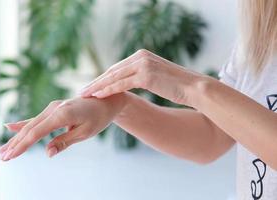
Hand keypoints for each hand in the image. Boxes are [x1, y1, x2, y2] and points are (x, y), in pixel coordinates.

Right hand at [0, 94, 125, 160]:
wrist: (105, 100)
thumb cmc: (98, 118)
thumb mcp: (85, 132)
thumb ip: (64, 142)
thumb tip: (47, 153)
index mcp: (62, 114)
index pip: (36, 133)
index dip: (22, 146)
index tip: (9, 157)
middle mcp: (53, 109)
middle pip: (29, 129)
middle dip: (15, 144)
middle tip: (1, 157)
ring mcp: (52, 107)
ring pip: (30, 125)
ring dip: (16, 138)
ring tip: (2, 150)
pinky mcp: (53, 109)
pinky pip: (36, 119)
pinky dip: (23, 125)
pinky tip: (8, 127)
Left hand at [80, 49, 202, 105]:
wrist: (195, 88)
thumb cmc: (177, 86)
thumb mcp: (156, 77)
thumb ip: (141, 75)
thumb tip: (130, 81)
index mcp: (141, 55)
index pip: (117, 68)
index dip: (102, 78)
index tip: (91, 86)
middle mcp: (140, 57)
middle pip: (112, 71)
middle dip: (96, 82)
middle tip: (82, 90)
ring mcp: (143, 65)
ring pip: (114, 77)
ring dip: (97, 86)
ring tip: (84, 94)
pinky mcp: (146, 75)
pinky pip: (122, 84)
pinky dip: (108, 90)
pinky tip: (97, 95)